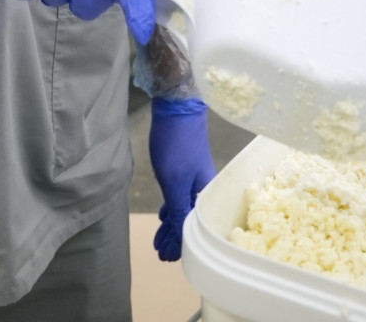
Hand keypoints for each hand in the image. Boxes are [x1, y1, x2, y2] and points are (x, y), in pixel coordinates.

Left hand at [149, 98, 214, 261]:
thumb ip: (178, 211)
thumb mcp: (174, 183)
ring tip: (159, 241)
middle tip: (160, 252)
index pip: (194, 229)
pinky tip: (165, 216)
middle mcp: (204, 189)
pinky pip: (180, 196)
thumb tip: (182, 238)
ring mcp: (195, 179)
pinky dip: (172, 209)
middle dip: (175, 238)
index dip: (180, 245)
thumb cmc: (176, 145)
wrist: (177, 108)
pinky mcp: (186, 170)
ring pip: (184, 209)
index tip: (166, 257)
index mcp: (206, 195)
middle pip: (190, 221)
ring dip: (172, 225)